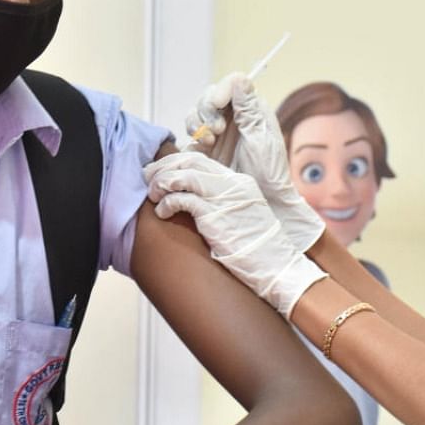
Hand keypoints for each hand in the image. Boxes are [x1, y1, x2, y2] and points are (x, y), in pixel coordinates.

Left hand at [144, 151, 326, 317]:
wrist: (277, 266)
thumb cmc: (259, 248)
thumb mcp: (243, 216)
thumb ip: (223, 202)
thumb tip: (193, 199)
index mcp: (240, 182)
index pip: (201, 159)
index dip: (176, 161)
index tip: (161, 171)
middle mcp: (232, 185)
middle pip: (189, 160)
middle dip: (163, 166)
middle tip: (147, 177)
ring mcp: (224, 198)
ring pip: (182, 175)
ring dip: (161, 183)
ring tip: (153, 195)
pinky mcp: (214, 216)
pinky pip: (181, 199)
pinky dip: (166, 203)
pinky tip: (162, 212)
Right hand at [186, 73, 324, 251]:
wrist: (264, 201)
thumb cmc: (270, 171)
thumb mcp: (262, 138)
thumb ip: (248, 109)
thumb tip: (239, 78)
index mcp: (251, 110)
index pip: (230, 86)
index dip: (220, 91)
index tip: (217, 104)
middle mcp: (232, 117)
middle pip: (209, 97)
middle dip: (207, 109)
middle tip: (217, 130)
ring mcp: (217, 133)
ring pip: (197, 113)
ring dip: (199, 122)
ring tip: (210, 139)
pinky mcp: (204, 150)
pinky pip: (190, 134)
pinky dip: (192, 135)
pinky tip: (203, 146)